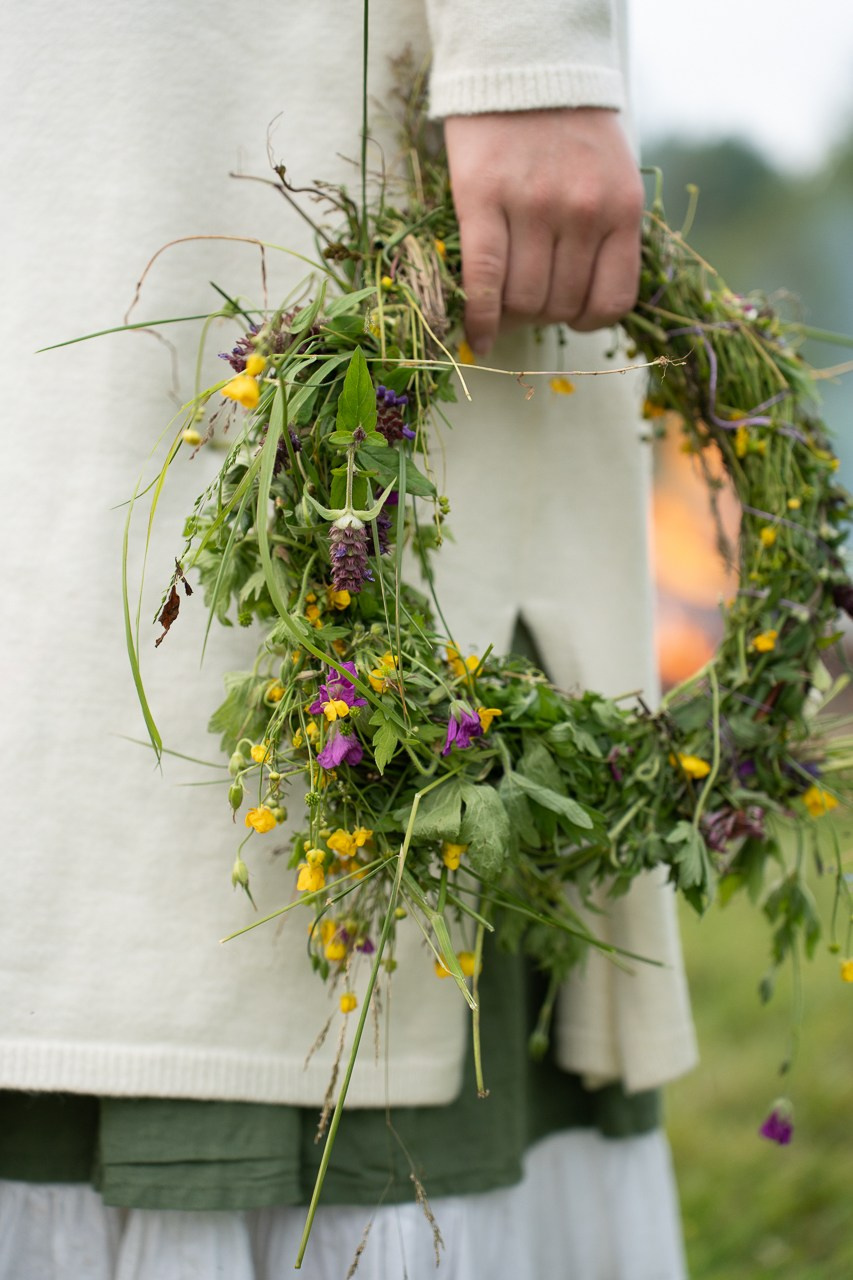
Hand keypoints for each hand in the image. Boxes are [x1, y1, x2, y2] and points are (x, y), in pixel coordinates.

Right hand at [444, 108, 643, 354]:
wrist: (525, 65)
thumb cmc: (571, 129)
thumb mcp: (612, 176)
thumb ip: (606, 232)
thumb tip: (578, 305)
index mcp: (621, 209)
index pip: (612, 302)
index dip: (586, 320)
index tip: (569, 314)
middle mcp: (582, 212)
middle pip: (560, 305)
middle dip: (542, 314)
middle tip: (525, 298)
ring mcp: (534, 207)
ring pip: (523, 300)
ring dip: (511, 314)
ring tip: (502, 301)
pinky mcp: (484, 201)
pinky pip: (484, 281)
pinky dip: (480, 319)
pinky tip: (478, 335)